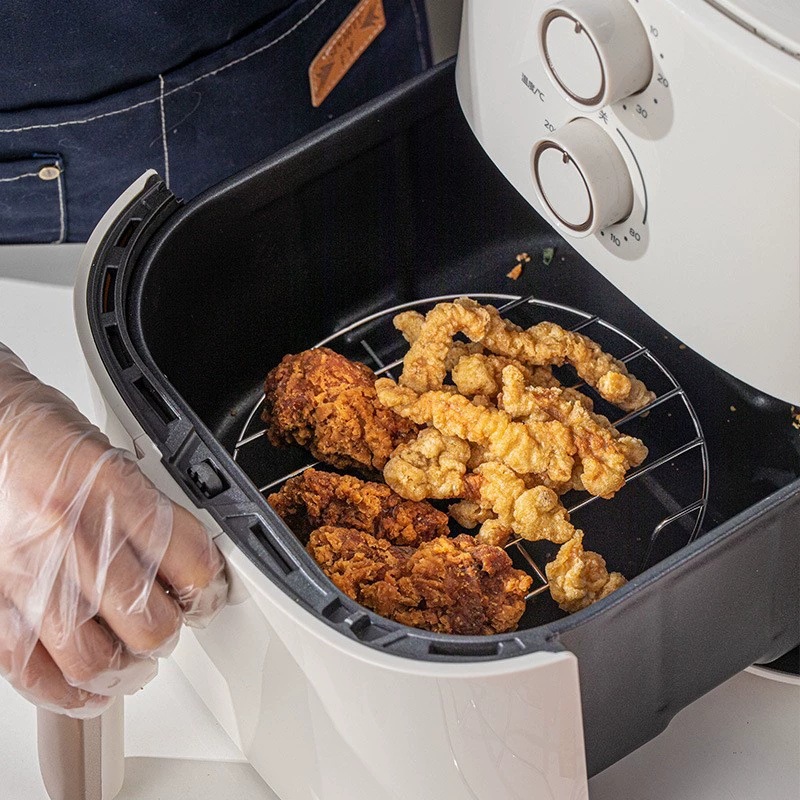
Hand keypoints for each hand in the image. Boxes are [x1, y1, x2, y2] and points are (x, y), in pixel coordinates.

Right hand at [0, 346, 227, 716]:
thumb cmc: (44, 439)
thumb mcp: (115, 456)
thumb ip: (151, 511)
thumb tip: (188, 559)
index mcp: (114, 491)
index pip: (188, 561)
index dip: (206, 586)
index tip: (205, 592)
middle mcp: (73, 536)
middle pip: (147, 622)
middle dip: (168, 632)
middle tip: (169, 624)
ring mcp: (30, 575)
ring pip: (95, 658)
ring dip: (126, 668)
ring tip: (135, 658)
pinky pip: (32, 670)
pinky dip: (67, 692)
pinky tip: (90, 688)